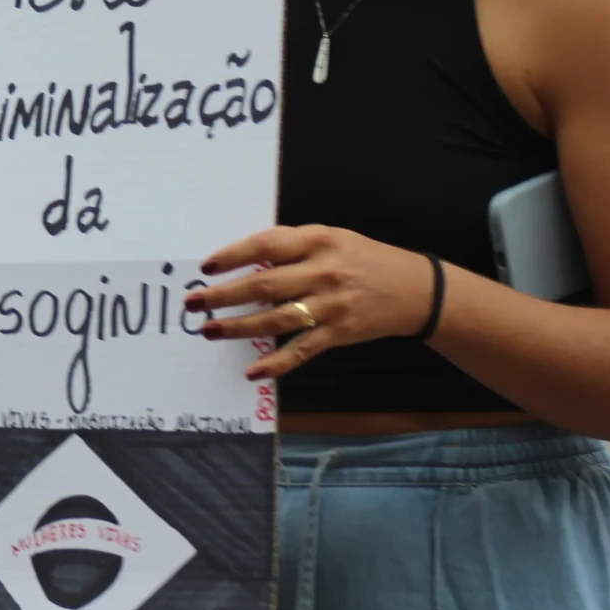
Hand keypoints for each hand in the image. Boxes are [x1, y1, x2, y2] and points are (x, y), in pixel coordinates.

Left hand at [187, 225, 439, 379]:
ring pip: (277, 318)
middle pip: (265, 284)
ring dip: (239, 327)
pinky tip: (253, 372)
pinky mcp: (338, 334)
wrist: (415, 289)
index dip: (234, 255)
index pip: (267, 244)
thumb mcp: (331, 238)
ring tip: (209, 330)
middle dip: (224, 295)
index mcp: (318, 240)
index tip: (206, 266)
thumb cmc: (363, 258)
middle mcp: (323, 272)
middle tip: (194, 302)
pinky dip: (277, 364)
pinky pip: (302, 350)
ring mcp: (331, 306)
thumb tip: (244, 260)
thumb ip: (291, 246)